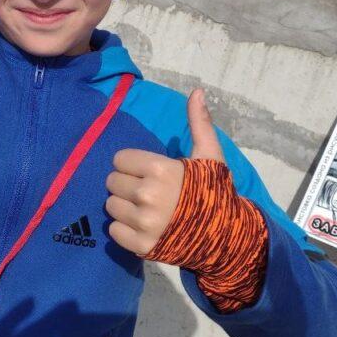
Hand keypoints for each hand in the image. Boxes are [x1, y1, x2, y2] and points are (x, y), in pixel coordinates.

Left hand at [105, 88, 224, 255]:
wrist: (226, 237)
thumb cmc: (214, 192)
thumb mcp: (210, 156)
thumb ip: (199, 123)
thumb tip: (198, 91)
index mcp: (159, 170)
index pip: (119, 159)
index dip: (133, 164)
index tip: (149, 172)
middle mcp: (147, 196)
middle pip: (112, 182)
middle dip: (127, 184)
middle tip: (147, 191)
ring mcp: (143, 223)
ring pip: (111, 206)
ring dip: (124, 206)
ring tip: (145, 208)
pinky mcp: (140, 246)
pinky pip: (114, 231)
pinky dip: (124, 229)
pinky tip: (143, 226)